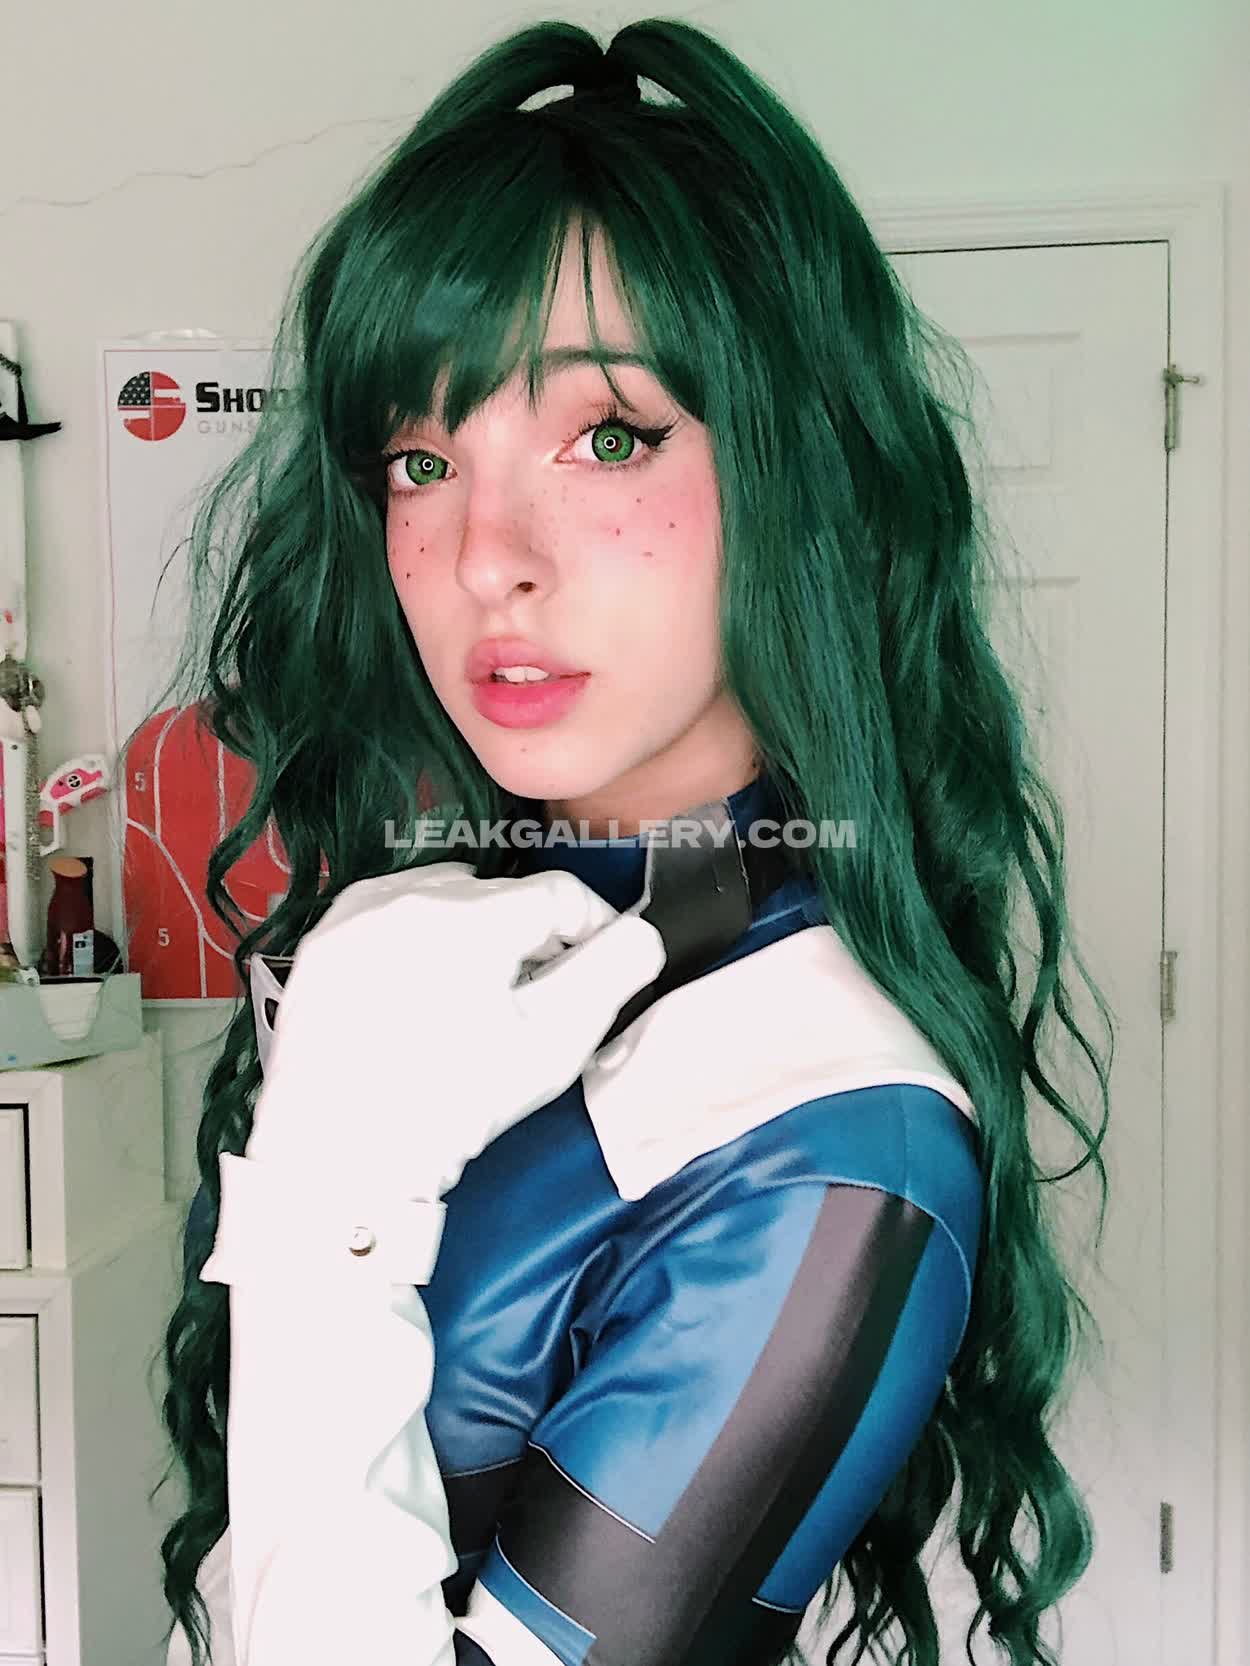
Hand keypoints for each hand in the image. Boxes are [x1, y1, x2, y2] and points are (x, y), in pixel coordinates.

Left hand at [243, 861, 665, 1200]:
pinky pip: (391, 913)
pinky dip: (418, 937)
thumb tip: (637, 935)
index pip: (562, 894)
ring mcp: (357, 915)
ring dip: (476, 930)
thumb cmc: (454, 1105)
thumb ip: (613, 972)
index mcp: (470, 916)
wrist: (340, 1162)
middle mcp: (408, 895)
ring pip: (446, 896)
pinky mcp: (323, 942)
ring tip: (477, 997)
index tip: (600, 972)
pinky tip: (422, 988)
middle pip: (503, 895)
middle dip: (533, 938)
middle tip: (536, 1000)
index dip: (595, 930)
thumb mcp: (554, 1043)